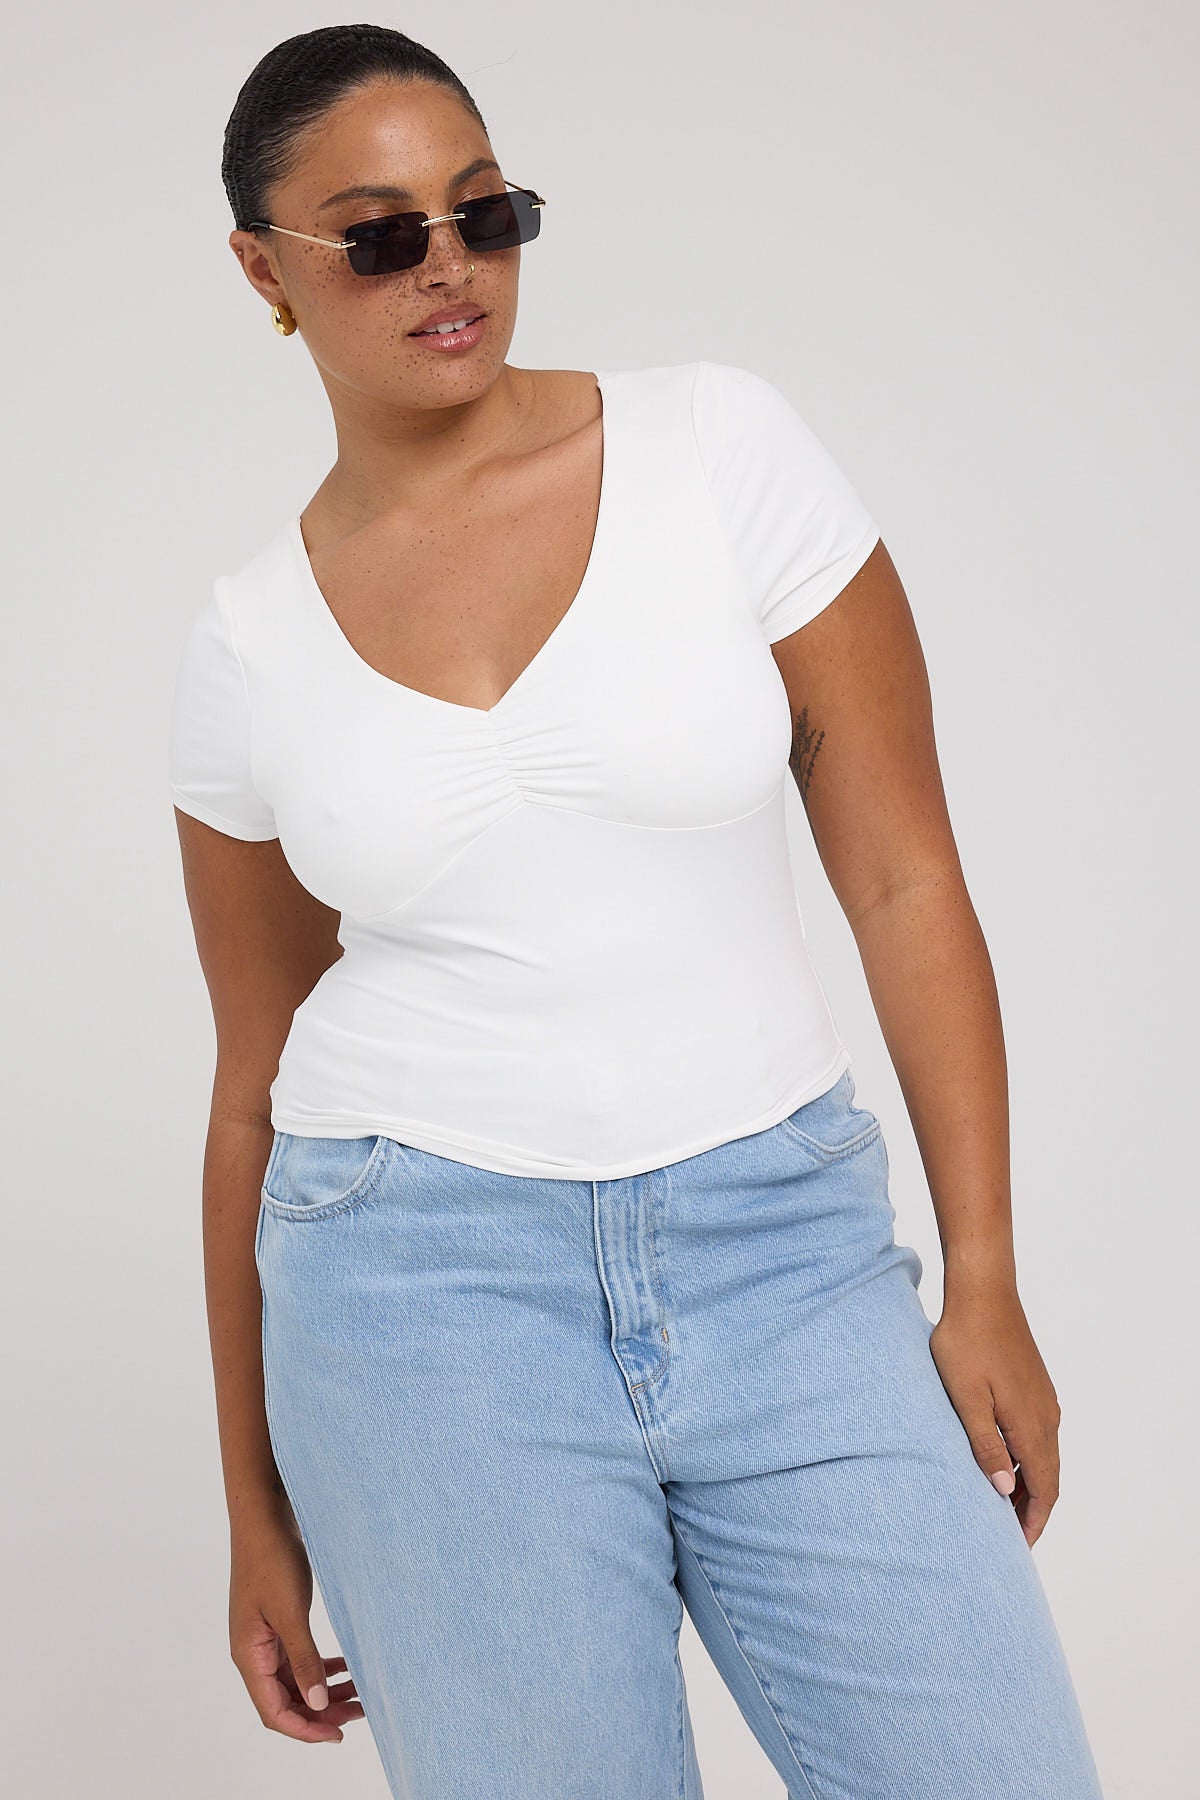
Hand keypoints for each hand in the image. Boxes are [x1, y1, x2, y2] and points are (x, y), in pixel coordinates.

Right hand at [229, 1506, 365, 1743]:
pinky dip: (321, 1665)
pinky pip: (300, 1657)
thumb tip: (316, 1704)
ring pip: (295, 1680)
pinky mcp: (279, 1621)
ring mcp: (266, 1637)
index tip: (337, 1735)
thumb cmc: (271, 1558)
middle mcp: (254, 1652)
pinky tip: (345, 1666)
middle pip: (286, 1700)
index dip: (304, 1729)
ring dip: (324, 1691)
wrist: (265, 1515)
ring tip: (359, 1693)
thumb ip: (303, 1659)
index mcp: (249, 1656)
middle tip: (360, 1712)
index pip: (274, 1712)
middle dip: (320, 1712)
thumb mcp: (290, 1612)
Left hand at [928, 1281, 1061, 1547]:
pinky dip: (1026, 1458)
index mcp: (1032, 1425)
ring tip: (1001, 1504)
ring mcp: (1043, 1399)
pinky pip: (1037, 1435)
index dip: (1033, 1522)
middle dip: (1031, 1509)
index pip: (1044, 1489)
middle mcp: (1047, 1416)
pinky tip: (1003, 1459)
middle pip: (1048, 1478)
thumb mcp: (965, 1398)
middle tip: (1008, 1537)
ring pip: (1043, 1456)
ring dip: (1028, 1484)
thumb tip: (1004, 1490)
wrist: (983, 1292)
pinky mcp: (1034, 1385)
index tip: (1019, 1548)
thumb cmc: (965, 1342)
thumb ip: (985, 1445)